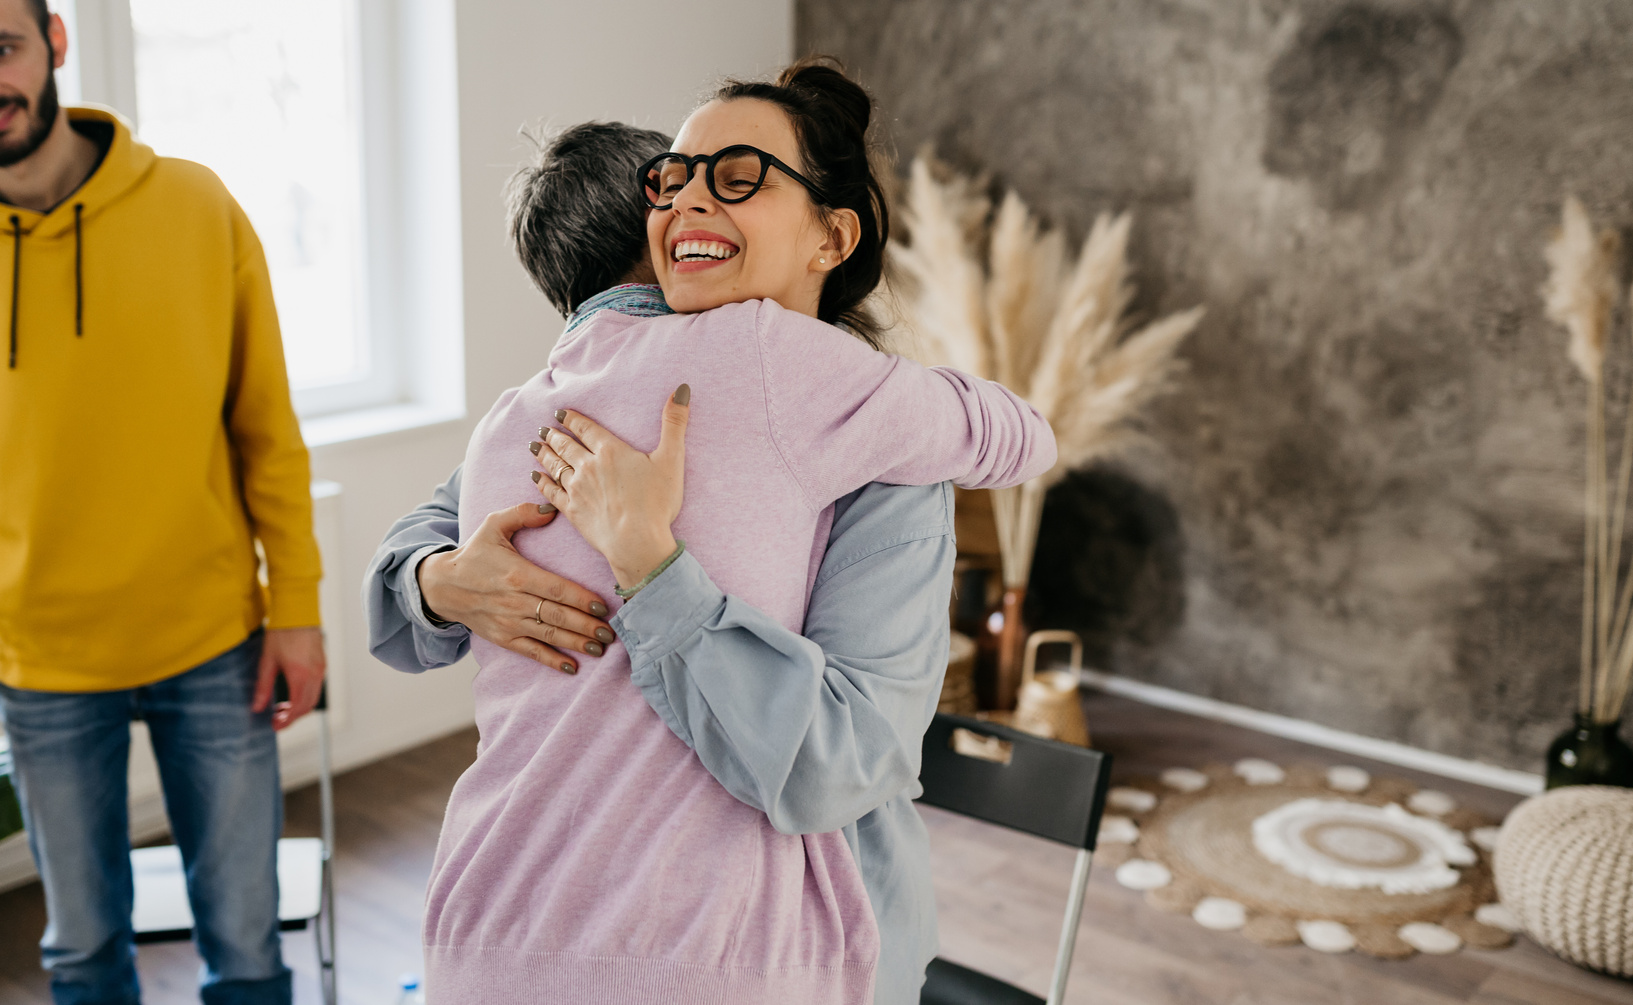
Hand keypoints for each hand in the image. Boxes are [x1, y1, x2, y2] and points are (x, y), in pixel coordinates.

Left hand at [252, 626, 325, 730]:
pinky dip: (305, 696)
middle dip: (292, 717)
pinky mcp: (322, 663)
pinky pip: (317, 687)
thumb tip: (256, 707)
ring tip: (282, 707)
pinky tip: (292, 692)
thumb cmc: (281, 633)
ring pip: (314, 698)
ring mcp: (320, 669)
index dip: (286, 721)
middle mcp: (314, 674)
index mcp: (300, 676)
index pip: (297, 708)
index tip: (275, 726)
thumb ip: (262, 687)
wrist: (298, 611)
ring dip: (299, 707)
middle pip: (307, 707)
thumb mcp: (267, 661)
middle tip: (276, 719)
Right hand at [417, 502, 613, 673]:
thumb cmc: (474, 554)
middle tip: (611, 633)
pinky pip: (530, 651)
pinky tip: (572, 667)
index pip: (556, 589)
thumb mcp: (493, 526)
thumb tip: (551, 508)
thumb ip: (522, 513)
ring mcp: (508, 622)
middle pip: (557, 615)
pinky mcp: (502, 638)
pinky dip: (551, 660)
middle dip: (587, 625)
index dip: (582, 599)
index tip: (604, 606)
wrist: (441, 586)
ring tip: (600, 648)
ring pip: (549, 635)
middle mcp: (514, 601)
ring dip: (576, 643)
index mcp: (517, 574)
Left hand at [533, 385, 689, 590]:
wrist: (636, 542)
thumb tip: (681, 390)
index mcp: (611, 451)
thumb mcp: (671, 459)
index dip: (572, 419)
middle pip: (566, 445)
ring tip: (535, 446)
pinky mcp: (572, 511)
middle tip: (543, 429)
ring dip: (544, 454)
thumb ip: (674, 424)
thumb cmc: (656, 503)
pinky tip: (536, 476)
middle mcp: (589, 466)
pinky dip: (541, 482)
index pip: (586, 429)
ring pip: (555, 465)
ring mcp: (577, 489)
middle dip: (554, 435)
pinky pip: (550, 491)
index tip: (560, 413)